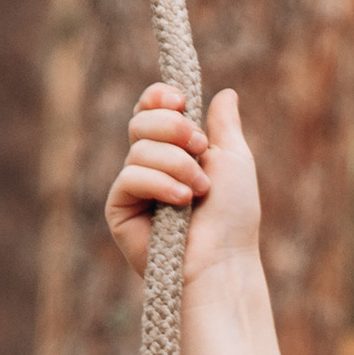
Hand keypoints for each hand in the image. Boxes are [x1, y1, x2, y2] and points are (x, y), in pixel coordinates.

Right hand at [105, 81, 259, 287]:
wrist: (223, 261)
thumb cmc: (233, 219)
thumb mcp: (234, 162)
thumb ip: (225, 126)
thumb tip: (227, 93)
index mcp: (174, 150)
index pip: (150, 109)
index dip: (159, 98)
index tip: (181, 101)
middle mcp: (150, 166)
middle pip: (141, 121)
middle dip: (174, 128)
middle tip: (200, 148)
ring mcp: (133, 187)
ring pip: (139, 148)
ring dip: (177, 164)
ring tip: (199, 190)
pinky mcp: (119, 209)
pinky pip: (130, 177)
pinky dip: (159, 183)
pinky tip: (182, 202)